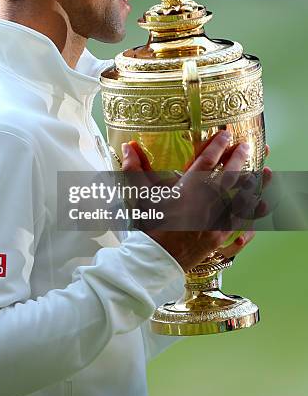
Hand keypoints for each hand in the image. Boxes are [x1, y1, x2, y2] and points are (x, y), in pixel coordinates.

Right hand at [121, 132, 270, 270]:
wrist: (155, 260)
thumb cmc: (147, 226)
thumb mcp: (140, 195)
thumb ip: (135, 168)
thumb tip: (129, 146)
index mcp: (186, 190)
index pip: (206, 162)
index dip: (217, 146)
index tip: (226, 135)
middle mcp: (205, 203)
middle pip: (229, 176)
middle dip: (239, 158)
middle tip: (246, 146)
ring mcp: (216, 221)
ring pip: (241, 198)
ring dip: (254, 183)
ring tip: (265, 170)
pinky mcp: (221, 237)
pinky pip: (242, 223)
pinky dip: (253, 213)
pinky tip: (261, 206)